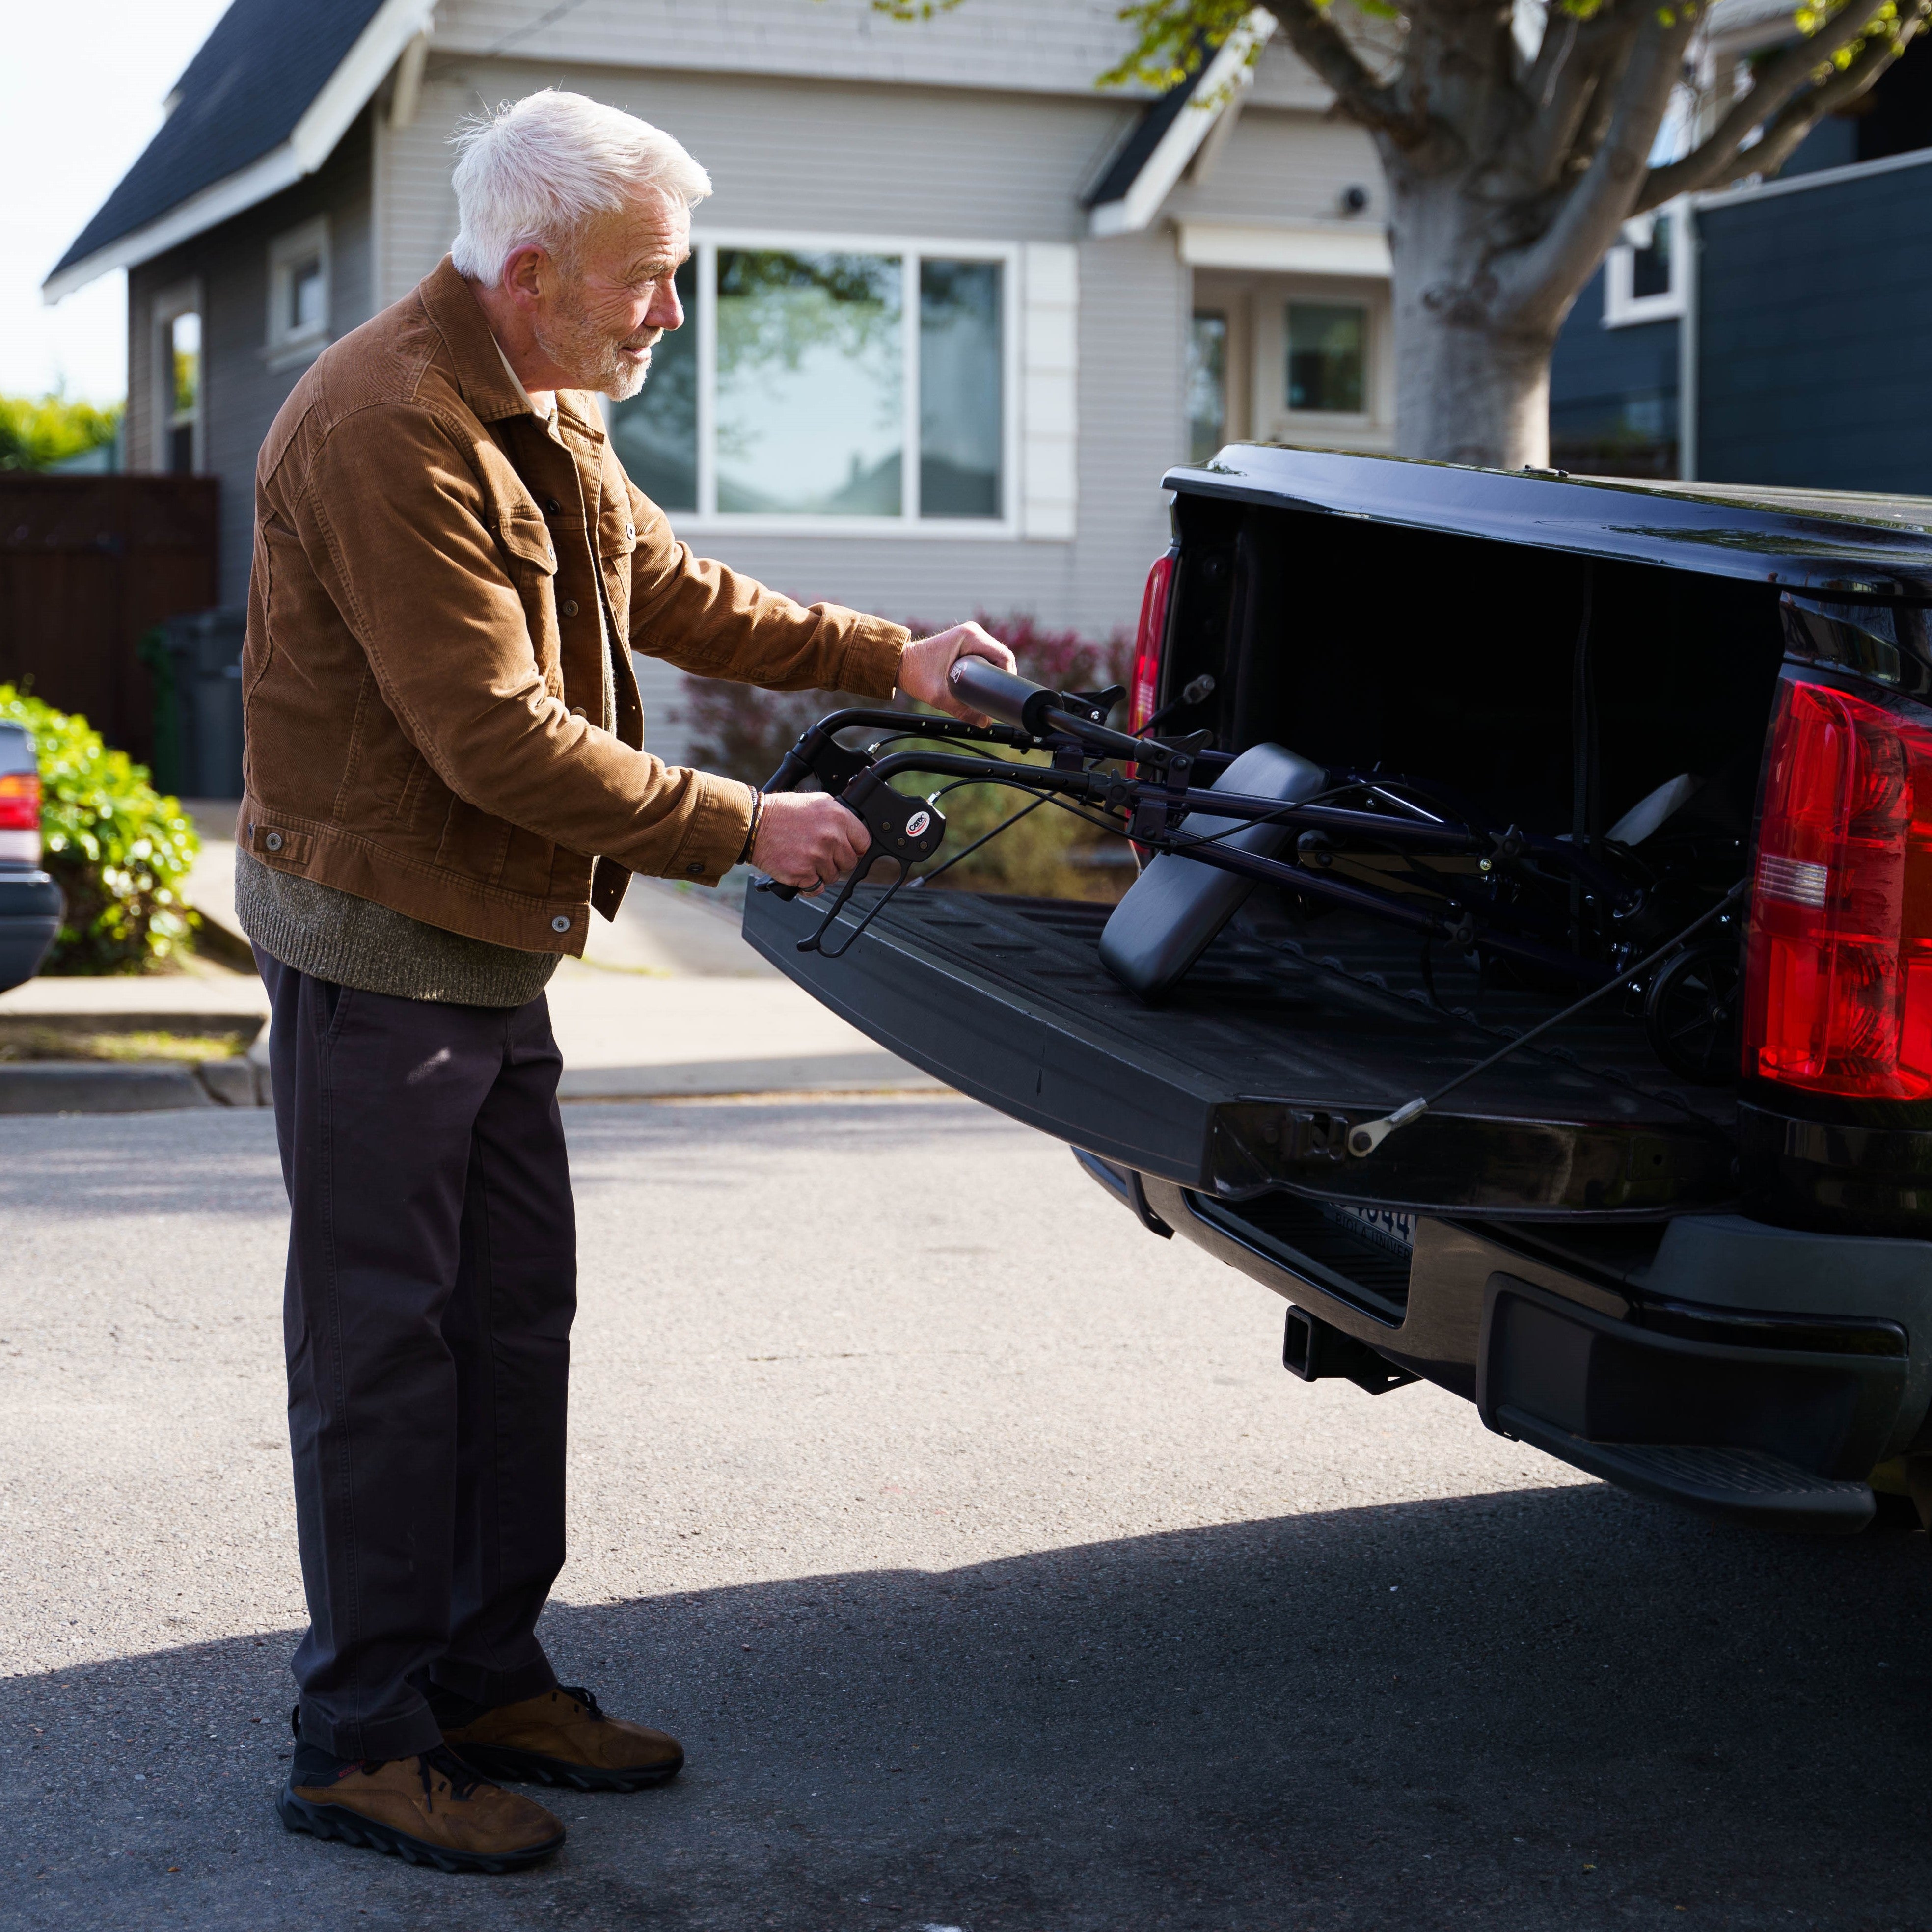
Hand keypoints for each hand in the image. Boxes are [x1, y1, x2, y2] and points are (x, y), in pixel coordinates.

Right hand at [752, 790, 869, 891]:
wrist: (752, 824)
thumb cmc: (780, 813)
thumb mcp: (815, 802)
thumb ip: (836, 816)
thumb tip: (851, 830)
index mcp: (838, 817)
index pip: (863, 842)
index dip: (854, 847)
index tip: (844, 849)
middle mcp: (831, 837)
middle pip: (849, 862)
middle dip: (836, 861)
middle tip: (819, 853)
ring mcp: (817, 857)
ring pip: (833, 876)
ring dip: (821, 872)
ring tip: (805, 859)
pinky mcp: (803, 873)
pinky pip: (817, 888)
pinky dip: (808, 885)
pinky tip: (800, 872)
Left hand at [896, 621, 1016, 723]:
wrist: (900, 664)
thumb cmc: (914, 673)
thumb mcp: (938, 695)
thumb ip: (962, 710)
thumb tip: (985, 722)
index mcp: (970, 636)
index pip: (1004, 656)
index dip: (1008, 677)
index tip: (1003, 694)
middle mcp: (973, 633)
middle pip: (1001, 657)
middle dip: (1001, 678)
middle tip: (995, 698)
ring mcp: (971, 637)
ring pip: (994, 659)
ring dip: (994, 675)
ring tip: (989, 693)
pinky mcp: (968, 644)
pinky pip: (986, 658)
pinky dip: (987, 672)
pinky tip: (983, 685)